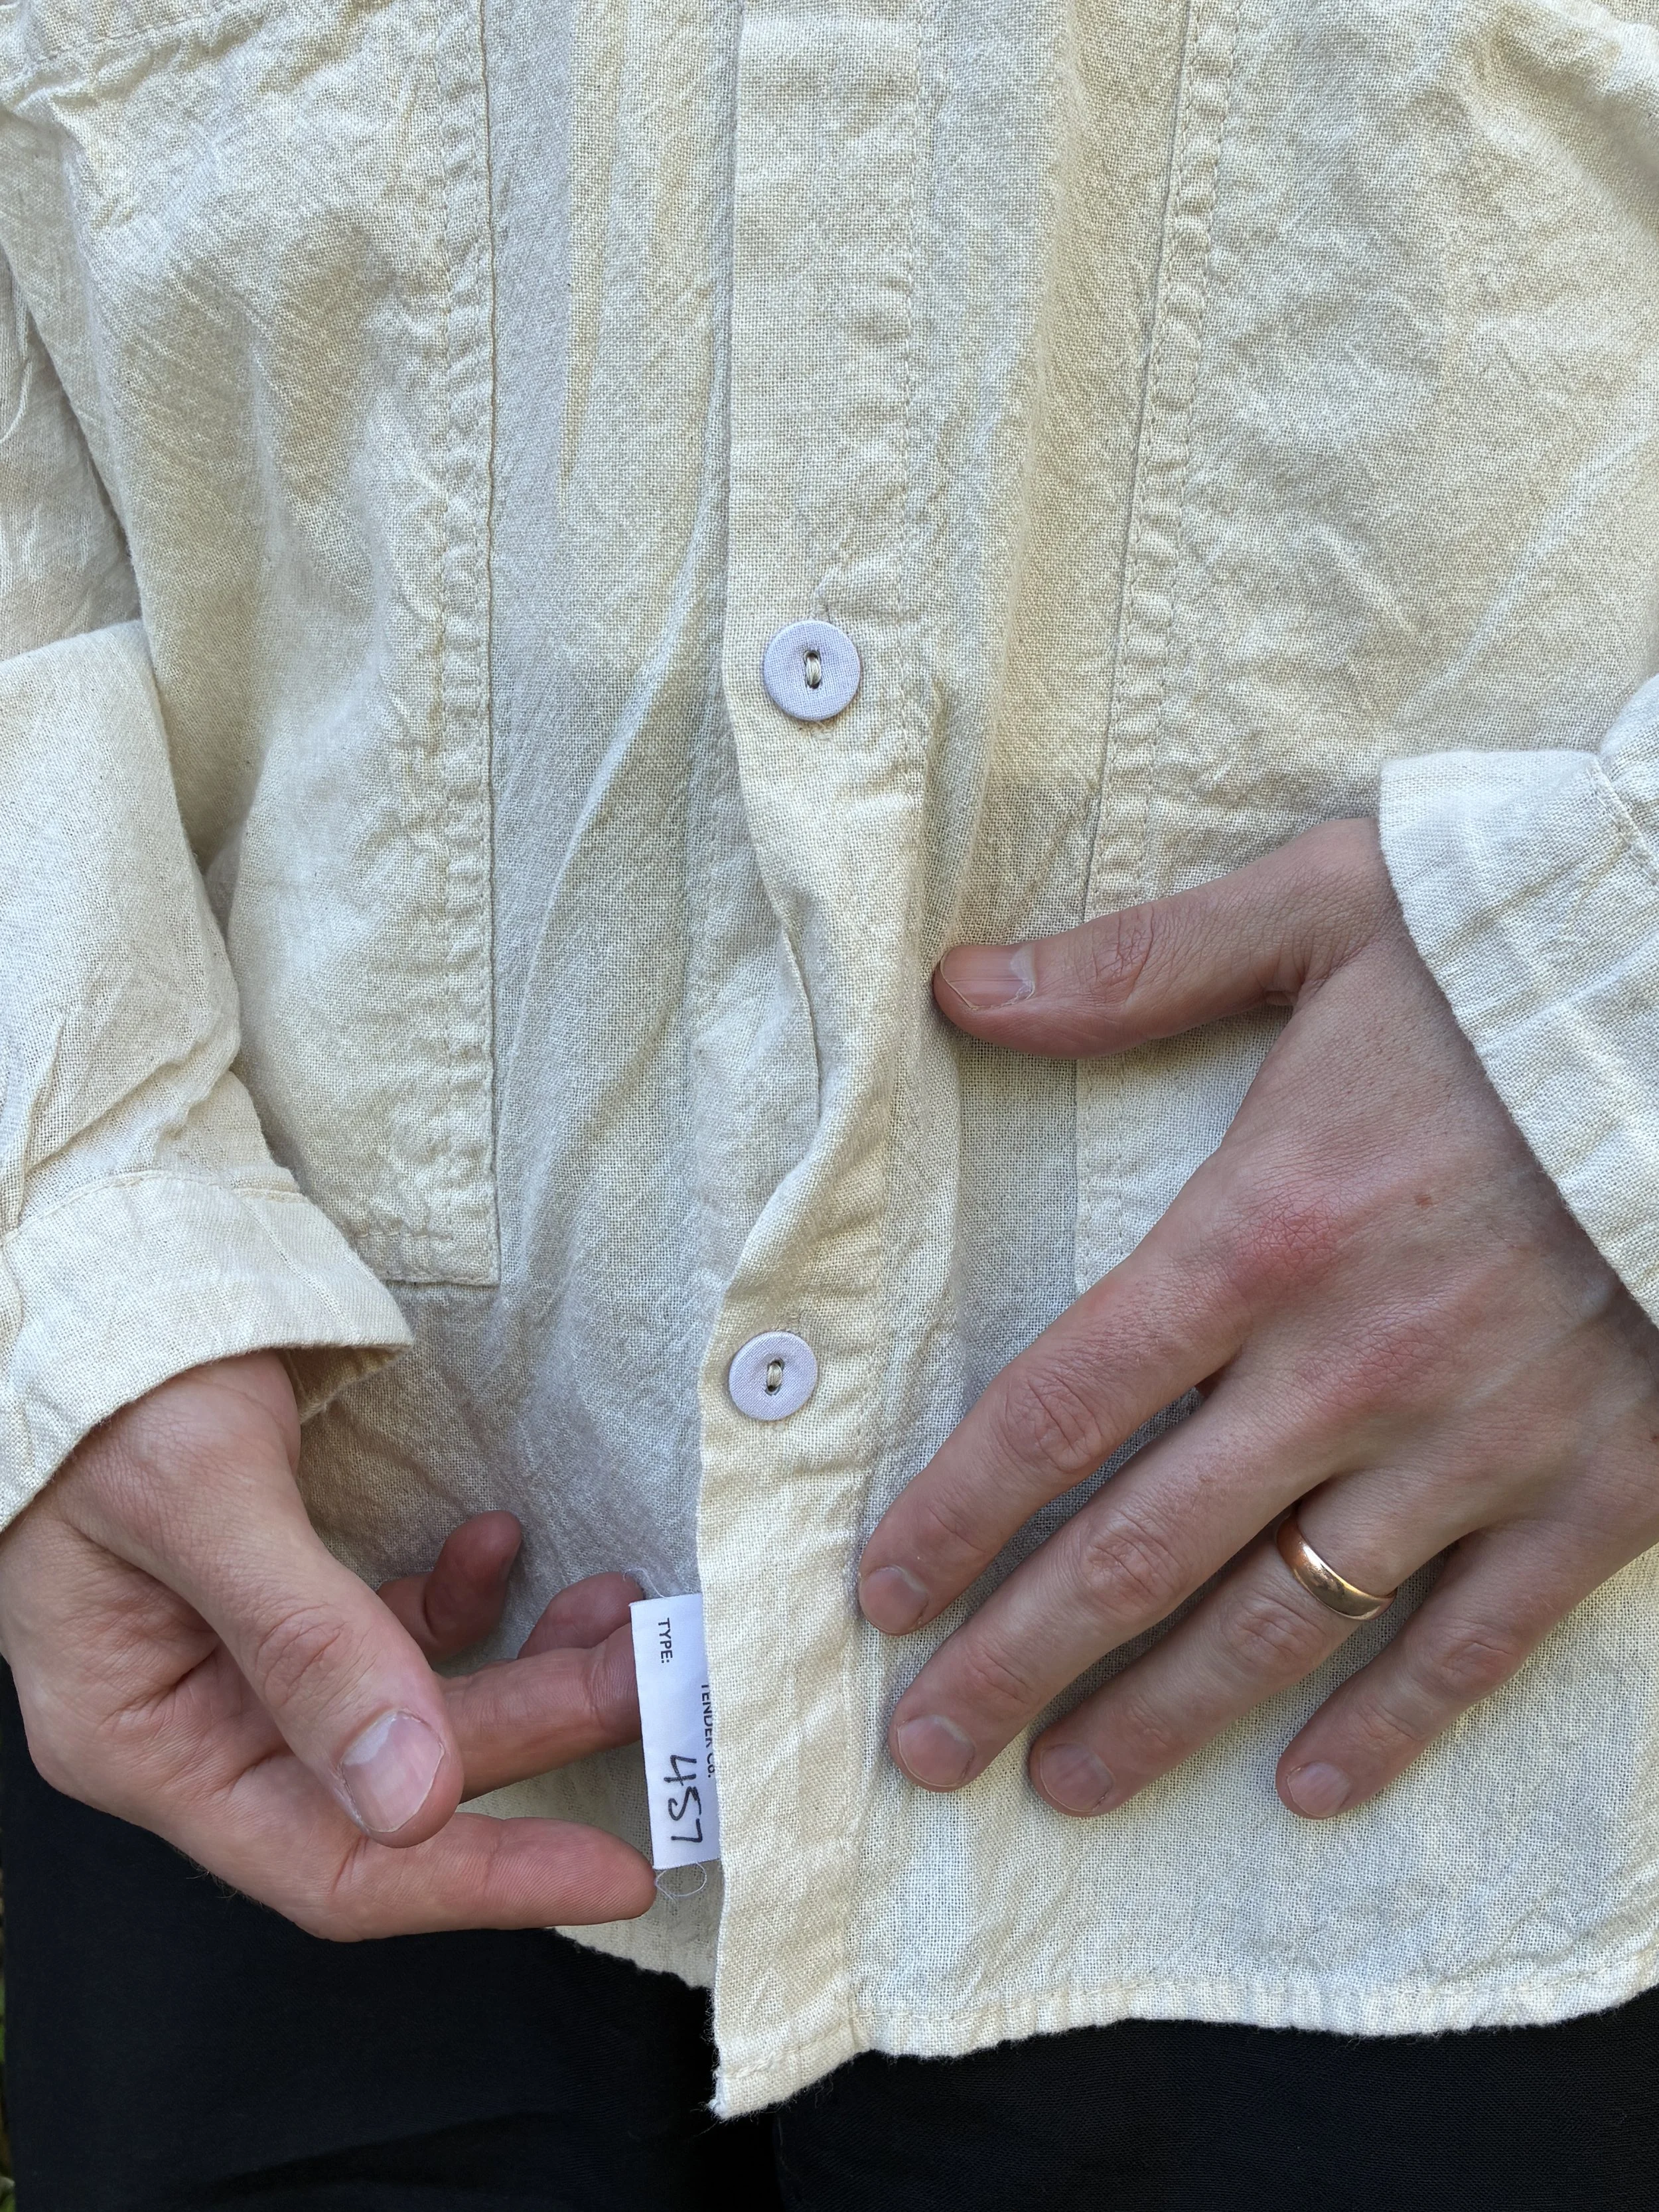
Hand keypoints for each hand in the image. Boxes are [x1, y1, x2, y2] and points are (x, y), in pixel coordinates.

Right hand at [0, 1353, 653, 1932]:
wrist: (94, 1272)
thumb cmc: (106, 1383)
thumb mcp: (201, 1501)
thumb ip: (308, 1647)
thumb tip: (413, 1802)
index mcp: (144, 1740)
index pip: (327, 1865)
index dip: (478, 1879)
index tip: (616, 1868)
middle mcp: (198, 1721)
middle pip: (396, 1777)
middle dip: (535, 1727)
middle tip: (654, 1678)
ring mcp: (245, 1661)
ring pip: (418, 1701)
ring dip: (525, 1659)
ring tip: (619, 1608)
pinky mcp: (287, 1597)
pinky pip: (397, 1628)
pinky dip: (465, 1594)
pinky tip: (502, 1544)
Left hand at [859, 820, 1658, 1819]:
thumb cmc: (1527, 963)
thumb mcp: (1324, 917)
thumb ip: (1138, 965)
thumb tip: (958, 987)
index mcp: (1265, 1232)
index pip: (1064, 1406)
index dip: (961, 1512)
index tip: (882, 1592)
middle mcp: (1354, 1366)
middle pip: (1145, 1546)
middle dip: (1020, 1656)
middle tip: (928, 1745)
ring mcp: (1482, 1444)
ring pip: (1287, 1619)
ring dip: (1164, 1715)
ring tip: (1067, 1787)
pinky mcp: (1604, 1487)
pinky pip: (1477, 1639)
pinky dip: (1393, 1725)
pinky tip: (1309, 1790)